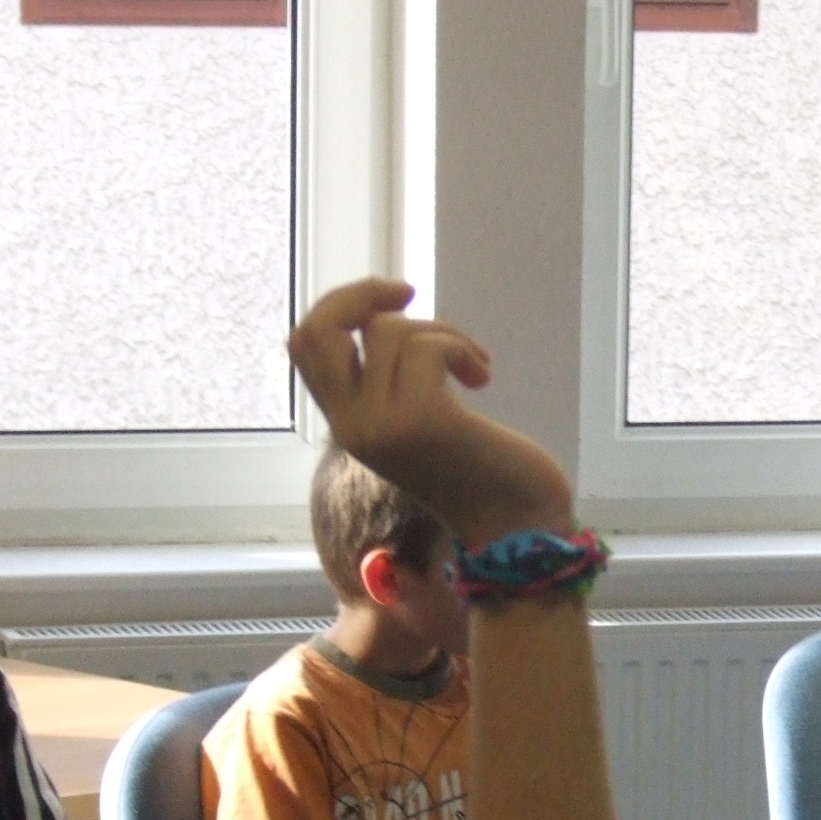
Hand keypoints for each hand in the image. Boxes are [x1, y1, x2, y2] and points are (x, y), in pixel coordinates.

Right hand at [286, 278, 572, 549]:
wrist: (517, 526)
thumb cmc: (478, 471)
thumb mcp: (418, 421)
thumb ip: (391, 382)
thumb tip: (384, 314)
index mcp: (347, 423)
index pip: (303, 345)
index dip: (339, 306)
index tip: (389, 301)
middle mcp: (352, 426)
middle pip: (318, 330)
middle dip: (361, 293)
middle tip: (409, 293)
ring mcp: (382, 425)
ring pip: (388, 331)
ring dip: (441, 330)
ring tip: (473, 364)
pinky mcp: (422, 421)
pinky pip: (427, 347)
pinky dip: (461, 347)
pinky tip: (481, 377)